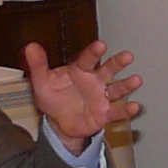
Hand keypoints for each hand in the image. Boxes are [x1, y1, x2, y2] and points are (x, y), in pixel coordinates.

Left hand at [23, 39, 143, 145]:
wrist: (59, 122)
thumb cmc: (53, 97)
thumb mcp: (42, 81)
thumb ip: (38, 65)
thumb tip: (31, 46)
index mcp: (80, 70)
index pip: (88, 59)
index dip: (94, 52)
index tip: (101, 45)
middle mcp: (95, 81)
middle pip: (108, 70)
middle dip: (117, 63)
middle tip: (127, 56)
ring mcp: (102, 97)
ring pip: (117, 89)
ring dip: (127, 85)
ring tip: (136, 80)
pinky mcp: (105, 113)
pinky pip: (117, 111)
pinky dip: (126, 110)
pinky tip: (134, 107)